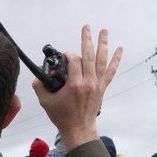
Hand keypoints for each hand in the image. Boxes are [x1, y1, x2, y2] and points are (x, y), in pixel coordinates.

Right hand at [33, 26, 121, 151]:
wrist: (78, 128)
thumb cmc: (62, 116)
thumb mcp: (45, 102)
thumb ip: (40, 87)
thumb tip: (37, 76)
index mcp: (74, 85)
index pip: (73, 61)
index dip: (68, 56)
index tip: (63, 57)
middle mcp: (88, 82)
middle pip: (89, 56)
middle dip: (87, 40)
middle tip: (86, 27)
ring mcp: (97, 84)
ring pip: (102, 60)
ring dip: (103, 44)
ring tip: (104, 31)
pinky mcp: (102, 87)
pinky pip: (111, 71)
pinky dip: (116, 60)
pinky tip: (119, 49)